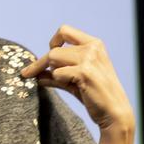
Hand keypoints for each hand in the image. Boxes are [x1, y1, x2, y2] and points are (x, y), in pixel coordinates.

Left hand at [20, 25, 134, 132]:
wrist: (113, 112)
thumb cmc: (95, 96)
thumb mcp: (74, 80)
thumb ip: (56, 74)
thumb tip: (35, 74)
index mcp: (94, 44)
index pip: (65, 30)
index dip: (53, 41)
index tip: (48, 52)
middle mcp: (92, 48)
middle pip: (54, 50)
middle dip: (41, 64)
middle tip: (29, 74)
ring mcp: (89, 59)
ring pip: (53, 58)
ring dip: (51, 73)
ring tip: (64, 83)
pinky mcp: (84, 72)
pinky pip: (57, 73)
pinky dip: (57, 81)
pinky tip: (70, 87)